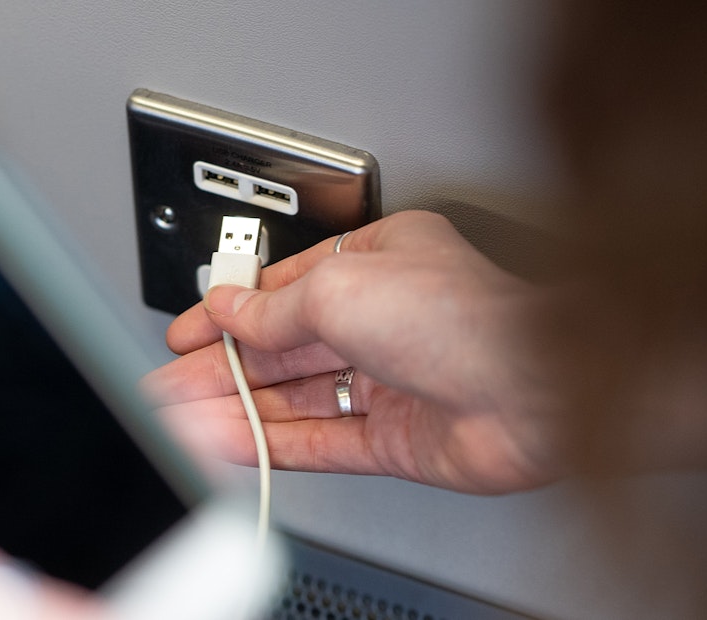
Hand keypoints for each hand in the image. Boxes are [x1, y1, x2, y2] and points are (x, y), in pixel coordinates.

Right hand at [146, 211, 564, 493]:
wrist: (539, 391)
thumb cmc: (467, 318)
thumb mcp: (342, 288)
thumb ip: (276, 306)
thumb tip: (232, 309)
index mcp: (376, 264)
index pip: (283, 289)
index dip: (229, 311)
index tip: (186, 331)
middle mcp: (382, 321)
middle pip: (280, 347)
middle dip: (219, 366)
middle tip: (167, 383)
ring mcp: (388, 382)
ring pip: (291, 397)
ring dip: (233, 407)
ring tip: (180, 417)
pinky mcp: (392, 439)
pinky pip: (315, 440)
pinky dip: (269, 442)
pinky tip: (229, 442)